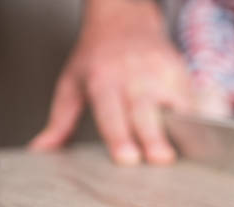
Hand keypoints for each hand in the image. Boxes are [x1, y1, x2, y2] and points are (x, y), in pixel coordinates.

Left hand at [30, 0, 193, 164]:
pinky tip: (192, 138)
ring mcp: (160, 73)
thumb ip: (60, 121)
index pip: (111, 114)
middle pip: (145, 111)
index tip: (127, 159)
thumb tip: (41, 150)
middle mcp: (134, 76)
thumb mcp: (72, 83)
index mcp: (103, 81)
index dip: (119, 137)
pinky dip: (192, 121)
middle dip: (154, 137)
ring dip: (180, 131)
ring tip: (182, 152)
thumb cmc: (98, 56)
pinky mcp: (181, 72)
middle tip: (160, 160)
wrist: (125, 19)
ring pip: (174, 106)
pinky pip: (190, 101)